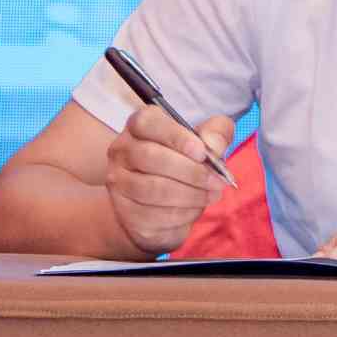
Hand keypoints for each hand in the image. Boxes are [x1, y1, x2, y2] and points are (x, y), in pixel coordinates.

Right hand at [106, 106, 234, 257]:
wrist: (158, 206)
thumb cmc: (184, 165)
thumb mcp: (204, 144)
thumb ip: (216, 134)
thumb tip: (213, 144)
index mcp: (140, 127)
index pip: (147, 123)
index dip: (176, 136)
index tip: (202, 152)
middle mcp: (122, 151)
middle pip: (150, 156)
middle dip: (190, 171)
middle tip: (216, 181)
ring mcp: (119, 182)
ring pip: (152, 188)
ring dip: (189, 194)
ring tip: (211, 195)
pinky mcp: (125, 212)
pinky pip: (153, 214)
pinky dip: (181, 213)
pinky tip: (194, 209)